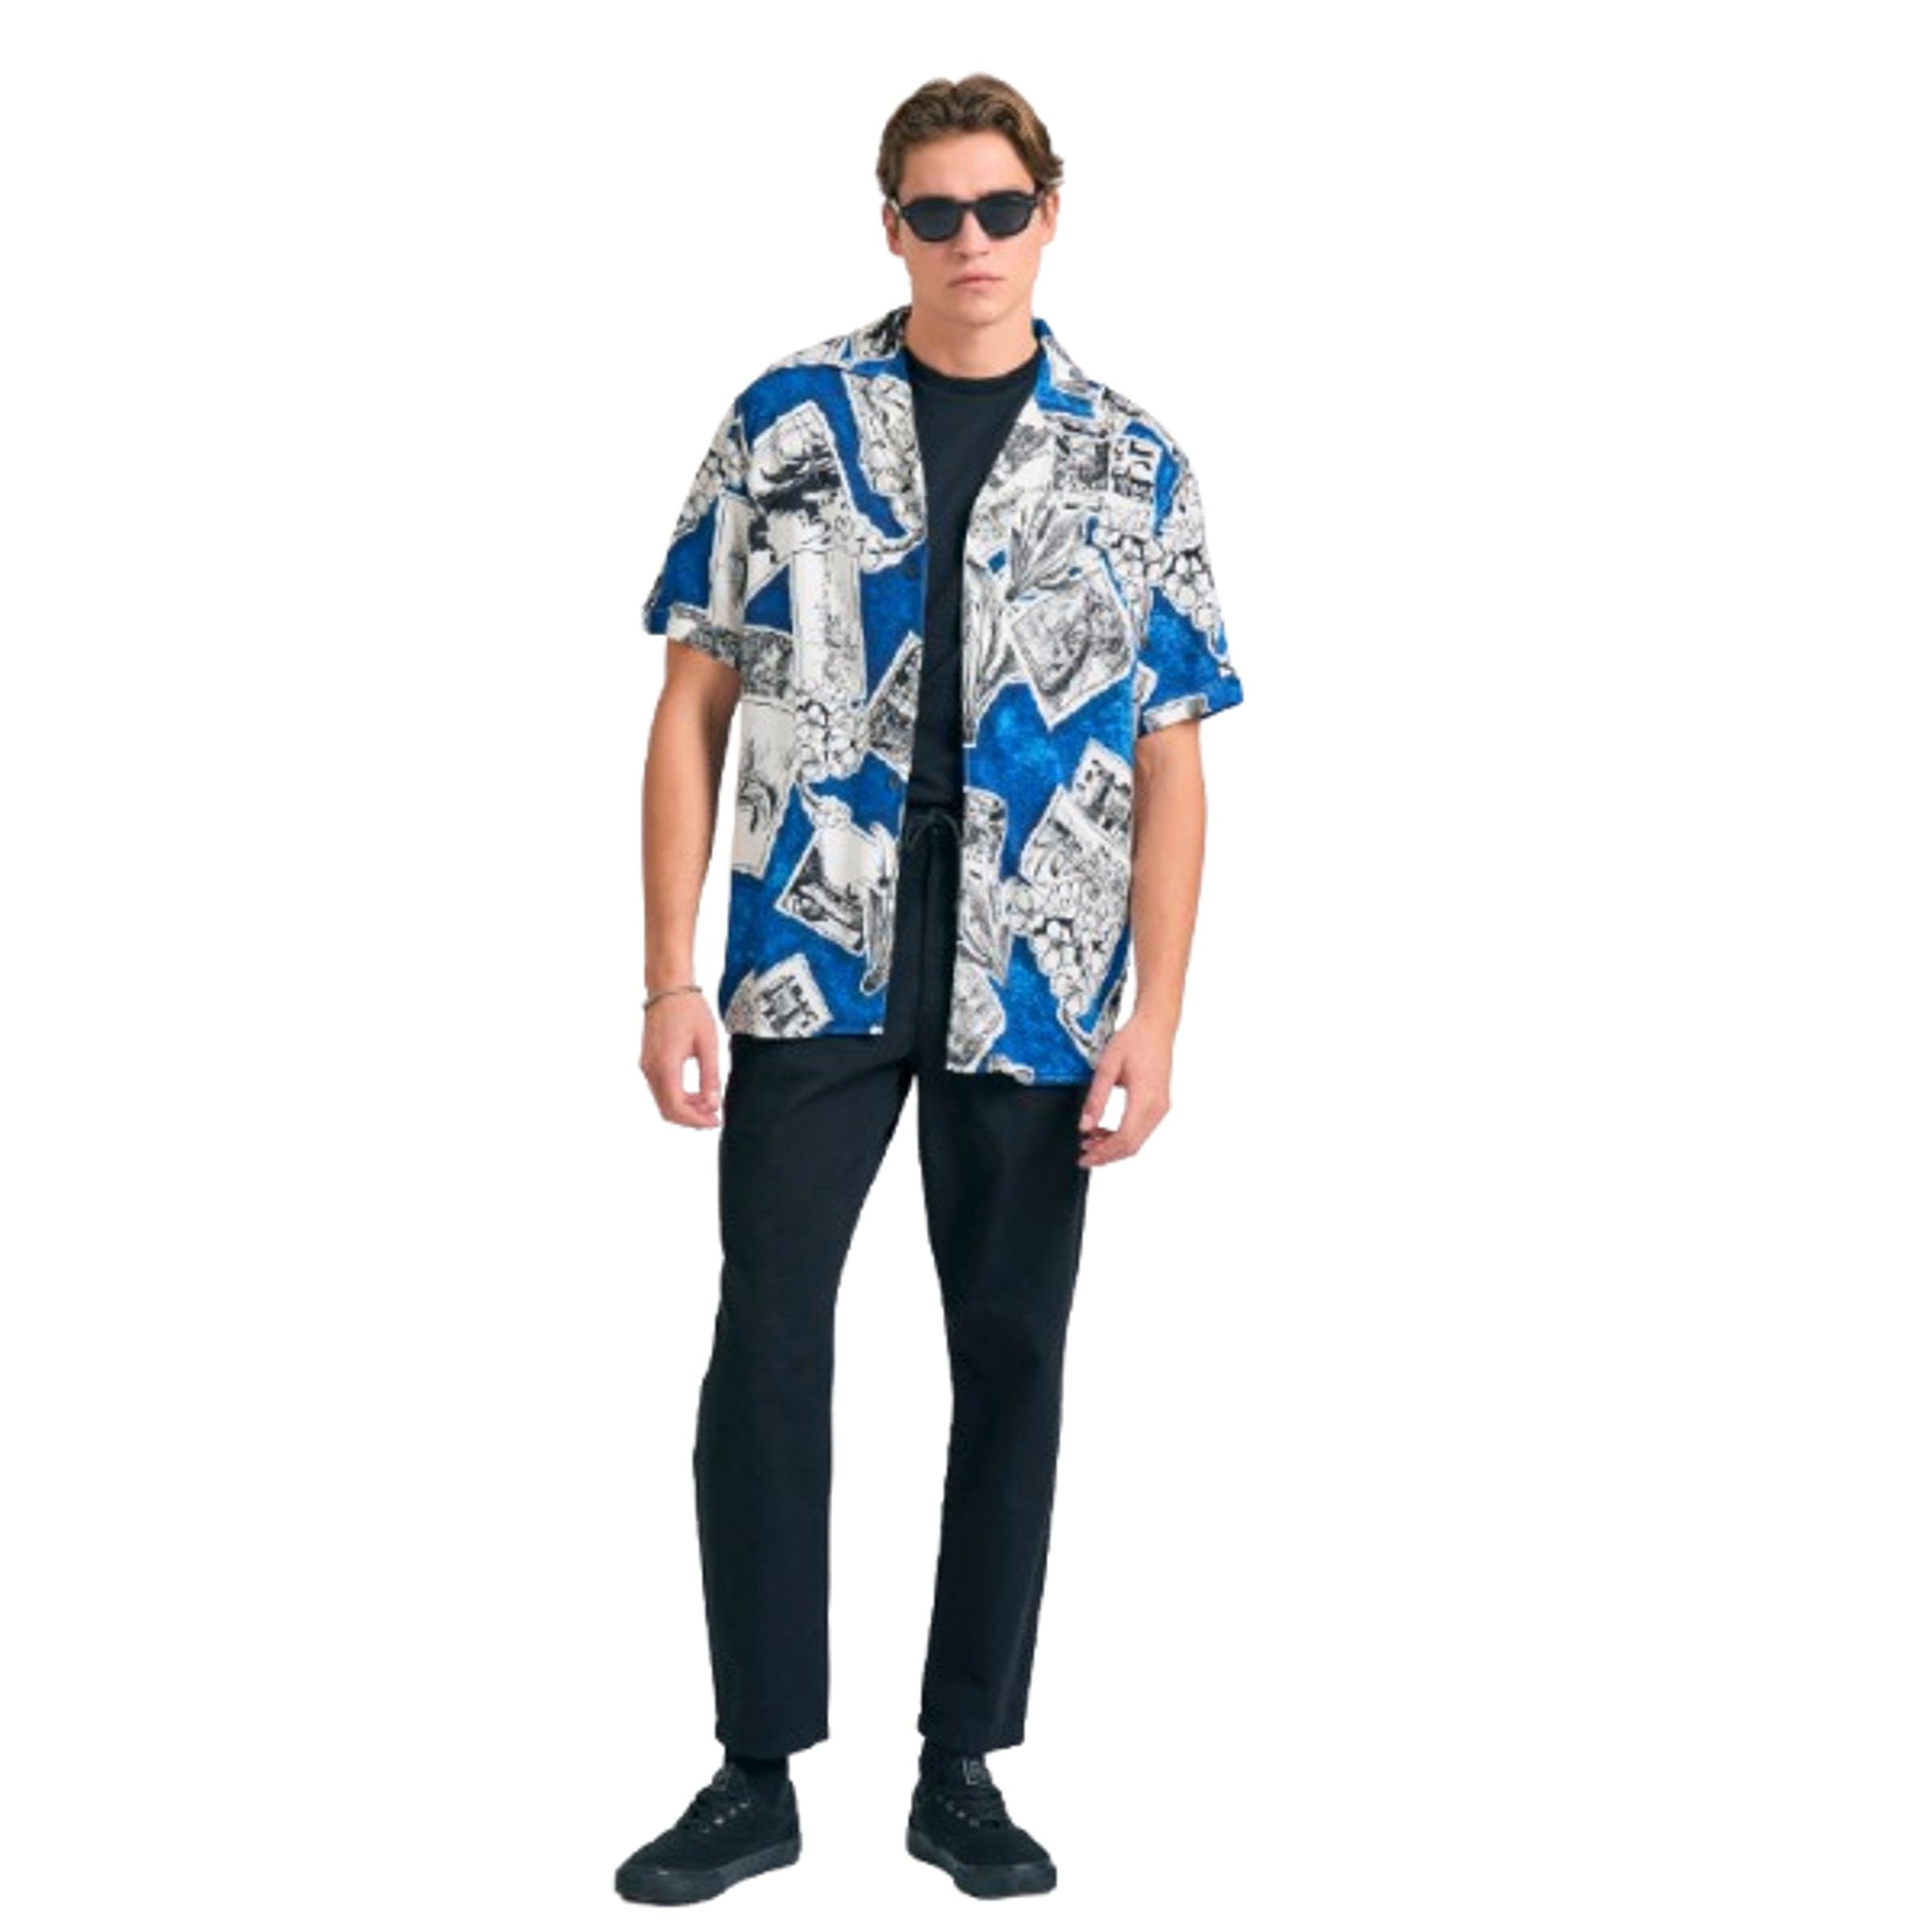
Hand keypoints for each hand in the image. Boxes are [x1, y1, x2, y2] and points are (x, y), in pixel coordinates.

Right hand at [640, 992, 721, 1128]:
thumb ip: (710, 1076)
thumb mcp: (708, 1044)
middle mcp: (651, 1069)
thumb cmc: (689, 1010)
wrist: (669, 989)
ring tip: (708, 1104)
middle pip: (667, 1110)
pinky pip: (660, 1089)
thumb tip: (712, 1104)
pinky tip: (695, 1093)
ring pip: (662, 1101)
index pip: (677, 1107)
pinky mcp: (648, 1062)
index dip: (696, 1120)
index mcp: (666, 1065)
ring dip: (684, 1108)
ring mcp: (647, 1066)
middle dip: (691, 1119)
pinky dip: (677, 1097)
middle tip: (713, 1118)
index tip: (715, 1121)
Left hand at [1077, 1011, 1173, 1166]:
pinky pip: (1141, 1129)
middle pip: (1132, 1145)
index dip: (1103, 1153)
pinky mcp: (1160, 1104)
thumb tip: (1084, 1126)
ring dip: (1114, 1146)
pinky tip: (1105, 1130)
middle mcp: (1158, 1107)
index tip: (1084, 1157)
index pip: (1124, 1139)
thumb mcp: (1107, 1066)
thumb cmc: (1133, 1040)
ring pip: (1137, 1140)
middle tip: (1084, 1154)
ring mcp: (1162, 1107)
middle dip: (1107, 1155)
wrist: (1156, 1026)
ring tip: (1090, 1141)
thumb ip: (1096, 1098)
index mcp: (1145, 1098)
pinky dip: (1123, 1135)